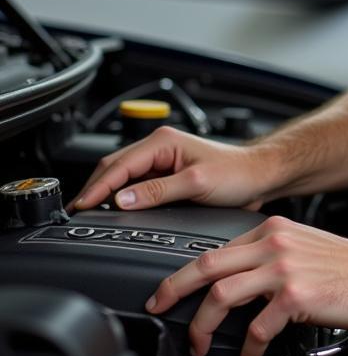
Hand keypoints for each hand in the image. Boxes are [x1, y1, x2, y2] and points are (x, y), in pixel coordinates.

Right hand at [72, 126, 273, 211]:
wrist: (260, 177)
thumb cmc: (238, 173)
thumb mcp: (196, 183)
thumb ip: (158, 191)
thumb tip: (123, 199)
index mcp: (164, 142)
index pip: (118, 164)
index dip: (98, 187)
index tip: (82, 206)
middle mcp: (161, 148)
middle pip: (115, 168)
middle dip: (96, 189)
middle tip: (79, 214)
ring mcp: (164, 162)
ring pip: (124, 177)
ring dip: (108, 193)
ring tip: (91, 214)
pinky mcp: (169, 176)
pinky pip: (137, 186)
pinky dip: (123, 197)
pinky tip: (117, 211)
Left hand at [145, 216, 347, 355]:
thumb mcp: (306, 245)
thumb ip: (273, 254)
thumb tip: (242, 278)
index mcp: (274, 229)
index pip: (218, 247)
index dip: (188, 270)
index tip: (173, 287)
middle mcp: (275, 244)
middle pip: (207, 264)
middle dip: (173, 289)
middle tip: (159, 307)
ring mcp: (284, 268)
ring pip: (222, 293)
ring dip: (204, 323)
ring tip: (202, 342)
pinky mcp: (296, 295)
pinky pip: (257, 326)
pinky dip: (247, 346)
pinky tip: (250, 355)